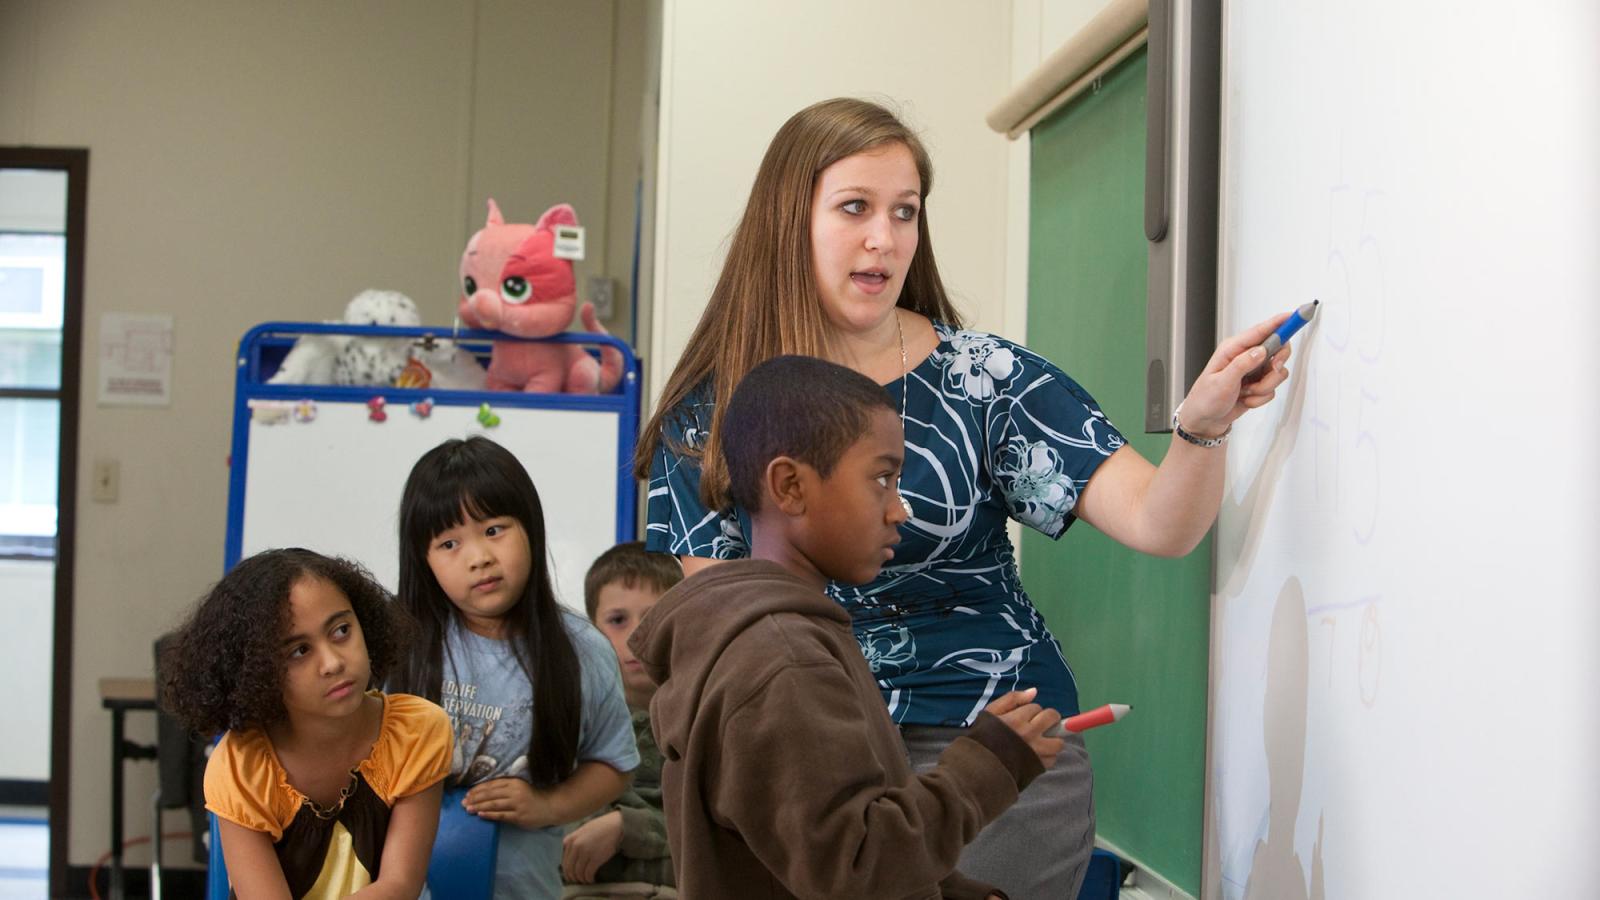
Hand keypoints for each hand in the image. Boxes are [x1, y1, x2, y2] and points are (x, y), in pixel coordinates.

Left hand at [463, 777, 556, 829]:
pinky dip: (489, 814)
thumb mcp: (519, 787)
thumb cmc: (532, 796)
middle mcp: (514, 791)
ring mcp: (517, 804)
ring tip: (468, 809)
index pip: (492, 785)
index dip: (478, 789)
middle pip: (490, 794)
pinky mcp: (519, 816)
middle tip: (463, 803)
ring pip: (494, 804)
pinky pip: (501, 815)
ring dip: (479, 806)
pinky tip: (480, 815)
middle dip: (475, 798)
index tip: (467, 794)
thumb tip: (483, 793)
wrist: (550, 806)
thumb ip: (505, 788)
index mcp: (514, 782)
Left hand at [561, 810, 623, 882]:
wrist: (615, 825)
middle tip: (577, 881)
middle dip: (573, 877)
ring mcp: (585, 853)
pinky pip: (588, 874)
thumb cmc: (600, 827)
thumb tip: (570, 856)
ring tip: (585, 881)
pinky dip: (589, 879)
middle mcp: (575, 846)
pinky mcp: (595, 859)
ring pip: (578, 873)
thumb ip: (574, 841)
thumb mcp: (582, 831)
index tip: (571, 875)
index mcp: (570, 839)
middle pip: (569, 868)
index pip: (564, 861)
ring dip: (581, 879)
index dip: (567, 871)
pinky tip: (591, 880)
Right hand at [984, 687, 1063, 768]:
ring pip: (1058, 741)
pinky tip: (1036, 755)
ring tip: (1041, 741)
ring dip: (1052, 739)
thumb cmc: (983, 737)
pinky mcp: (1038, 767)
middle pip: (1052, 718)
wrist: (978, 767)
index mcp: (1016, 719)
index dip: (1031, 711)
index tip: (1024, 718)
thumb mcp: (991, 712)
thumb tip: (1034, 691)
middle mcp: (1029, 734)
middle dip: (1049, 719)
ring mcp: (1036, 751)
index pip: (1037, 707)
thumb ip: (1012, 699)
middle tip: (1041, 725)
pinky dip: (1047, 756)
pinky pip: (1053, 759)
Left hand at [1174, 312, 1294, 437]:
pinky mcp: (1259, 384)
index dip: (1280, 323)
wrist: (1206, 420)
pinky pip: (1272, 389)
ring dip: (1264, 387)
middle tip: (1272, 370)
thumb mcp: (1222, 381)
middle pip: (1278, 350)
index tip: (1295, 316)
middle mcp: (1246, 357)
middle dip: (1276, 365)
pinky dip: (1260, 398)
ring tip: (1245, 392)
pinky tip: (1245, 399)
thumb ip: (1242, 365)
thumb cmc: (1205, 399)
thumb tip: (1261, 350)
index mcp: (1233, 349)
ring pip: (1278, 373)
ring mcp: (1254, 371)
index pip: (1261, 331)